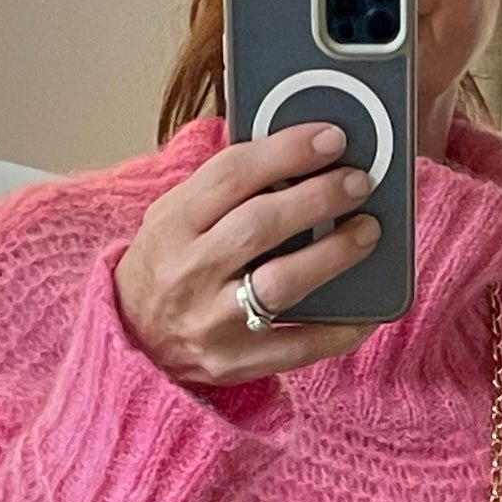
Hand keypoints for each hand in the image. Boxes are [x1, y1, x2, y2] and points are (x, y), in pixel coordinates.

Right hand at [114, 123, 382, 388]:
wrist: (133, 343)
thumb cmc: (165, 267)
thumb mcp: (173, 216)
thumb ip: (220, 188)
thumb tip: (294, 155)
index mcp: (172, 224)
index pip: (233, 174)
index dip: (287, 151)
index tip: (330, 138)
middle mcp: (190, 272)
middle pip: (261, 225)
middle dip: (318, 197)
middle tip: (359, 181)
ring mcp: (212, 322)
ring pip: (282, 284)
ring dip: (333, 254)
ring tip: (368, 232)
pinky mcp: (235, 364)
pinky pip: (298, 347)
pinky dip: (339, 329)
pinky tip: (368, 310)